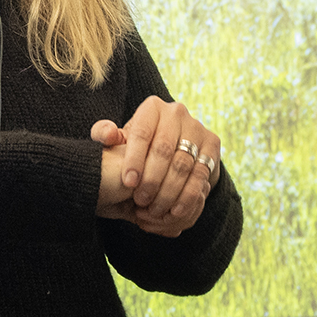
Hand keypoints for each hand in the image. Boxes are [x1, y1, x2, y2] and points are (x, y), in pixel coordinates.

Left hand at [92, 99, 220, 237]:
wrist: (174, 146)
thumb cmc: (140, 145)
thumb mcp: (121, 139)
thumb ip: (104, 135)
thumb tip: (108, 135)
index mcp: (152, 107)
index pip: (142, 133)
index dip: (134, 159)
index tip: (128, 182)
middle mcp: (177, 112)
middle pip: (164, 149)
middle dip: (151, 179)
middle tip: (141, 200)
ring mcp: (197, 127)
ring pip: (183, 164)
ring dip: (168, 191)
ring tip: (155, 209)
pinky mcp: (212, 143)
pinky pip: (201, 173)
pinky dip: (188, 195)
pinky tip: (175, 210)